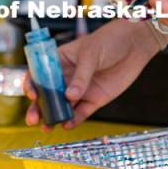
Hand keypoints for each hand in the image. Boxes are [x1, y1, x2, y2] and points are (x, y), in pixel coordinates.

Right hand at [24, 19, 167, 130]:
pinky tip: (67, 125)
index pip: (39, 74)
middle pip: (48, 94)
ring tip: (47, 127)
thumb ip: (80, 77)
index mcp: (60, 60)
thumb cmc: (109, 41)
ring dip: (54, 117)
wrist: (135, 45)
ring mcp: (80, 89)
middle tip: (33, 119)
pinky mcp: (94, 99)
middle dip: (39, 107)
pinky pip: (81, 112)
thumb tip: (69, 97)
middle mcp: (67, 77)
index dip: (32, 84)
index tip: (33, 94)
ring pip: (63, 106)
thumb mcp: (91, 54)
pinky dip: (74, 120)